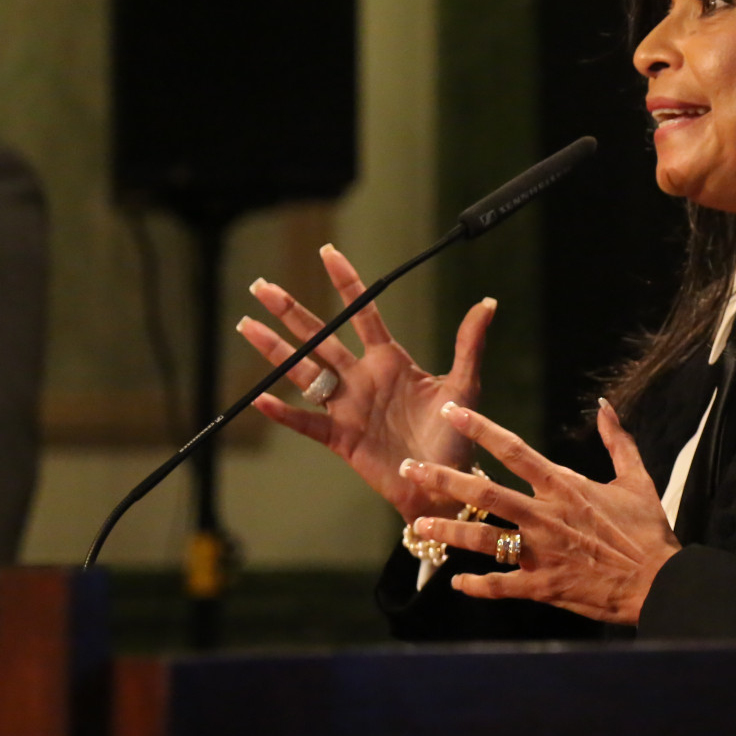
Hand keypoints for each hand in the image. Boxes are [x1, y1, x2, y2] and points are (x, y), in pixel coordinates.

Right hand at [236, 243, 494, 521]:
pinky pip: (306, 422)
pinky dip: (283, 412)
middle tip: (262, 286)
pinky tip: (260, 396)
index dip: (346, 283)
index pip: (363, 313)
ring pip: (303, 371)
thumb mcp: (464, 385)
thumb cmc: (454, 434)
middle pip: (320, 336)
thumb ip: (470, 344)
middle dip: (291, 311)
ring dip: (275, 351)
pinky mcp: (341, 438)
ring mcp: (347, 407)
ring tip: (247, 325)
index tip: (327, 252)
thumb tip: (488, 302)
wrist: (444, 483)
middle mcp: (362, 378)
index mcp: (390, 360)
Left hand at [402, 398, 679, 624]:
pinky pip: (501, 585)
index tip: (452, 412)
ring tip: (418, 527)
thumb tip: (605, 404)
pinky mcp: (543, 586)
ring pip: (483, 539)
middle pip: (485, 493)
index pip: (514, 450)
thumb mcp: (637, 479)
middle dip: (443, 480)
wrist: (659, 582)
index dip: (481, 428)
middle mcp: (546, 516)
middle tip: (410, 469)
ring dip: (448, 533)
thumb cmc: (648, 530)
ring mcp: (541, 552)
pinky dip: (477, 586)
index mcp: (565, 486)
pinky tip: (456, 583)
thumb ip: (617, 440)